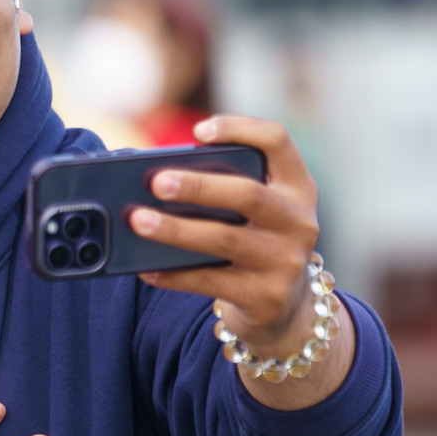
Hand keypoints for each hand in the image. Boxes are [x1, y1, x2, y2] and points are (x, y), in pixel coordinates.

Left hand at [128, 116, 354, 409]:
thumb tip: (152, 180)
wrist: (283, 306)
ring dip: (176, 230)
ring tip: (138, 221)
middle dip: (199, 187)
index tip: (199, 130)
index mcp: (297, 187)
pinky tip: (144, 268)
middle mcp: (299, 221)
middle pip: (248, 194)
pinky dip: (173, 274)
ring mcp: (286, 261)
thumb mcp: (255, 212)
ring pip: (225, 240)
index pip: (278, 143)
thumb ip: (223, 190)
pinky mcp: (266, 297)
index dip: (241, 129)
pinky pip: (211, 281)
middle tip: (156, 182)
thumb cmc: (253, 242)